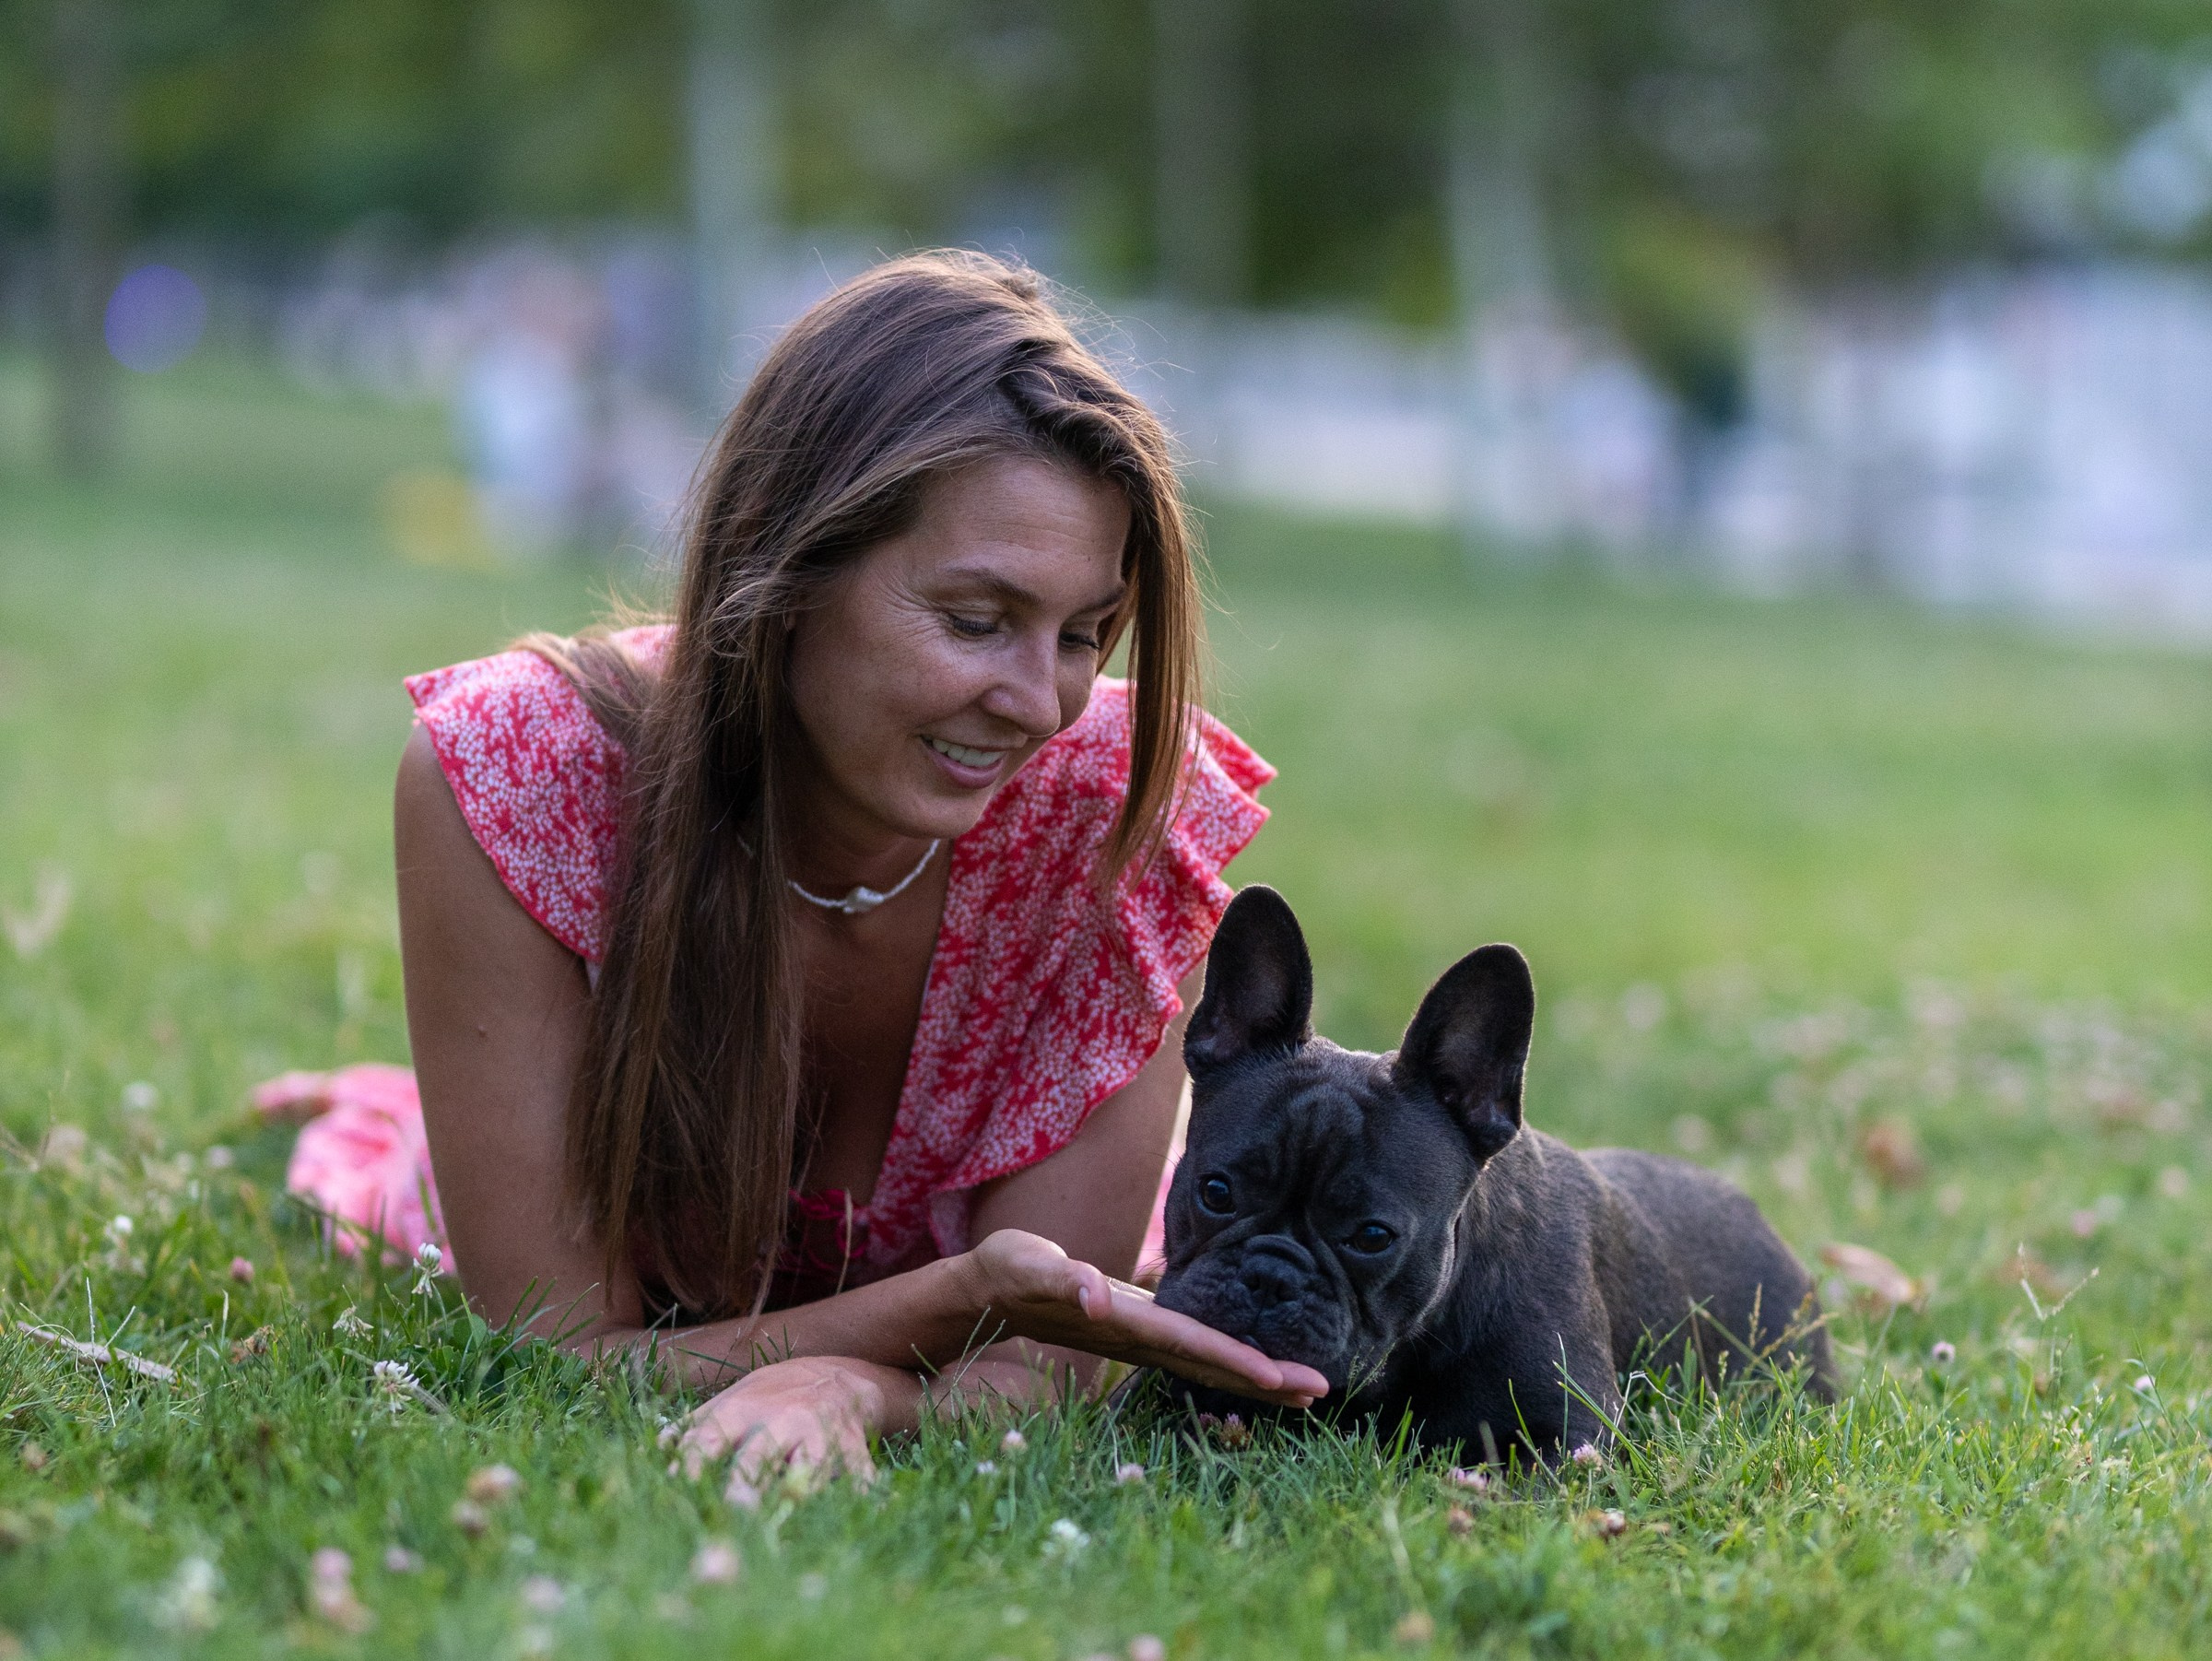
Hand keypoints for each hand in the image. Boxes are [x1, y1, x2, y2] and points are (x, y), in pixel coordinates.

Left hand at [676, 1357, 882, 1500]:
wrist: (835, 1374)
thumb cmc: (771, 1396)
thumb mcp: (731, 1399)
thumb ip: (695, 1425)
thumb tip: (656, 1447)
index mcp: (743, 1409)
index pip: (710, 1438)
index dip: (692, 1462)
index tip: (676, 1486)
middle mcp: (781, 1419)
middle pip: (757, 1456)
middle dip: (744, 1483)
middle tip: (732, 1509)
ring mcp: (818, 1434)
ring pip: (808, 1470)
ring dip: (799, 1496)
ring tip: (786, 1524)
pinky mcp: (852, 1448)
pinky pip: (858, 1476)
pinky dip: (864, 1494)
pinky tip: (874, 1509)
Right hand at [961, 1229, 1327, 1407]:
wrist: (988, 1291)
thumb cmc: (1009, 1272)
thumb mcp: (1029, 1267)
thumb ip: (1062, 1280)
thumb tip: (1095, 1298)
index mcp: (1124, 1323)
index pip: (1190, 1345)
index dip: (1234, 1361)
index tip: (1278, 1378)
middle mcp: (1138, 1338)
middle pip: (1210, 1363)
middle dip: (1265, 1379)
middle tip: (1322, 1390)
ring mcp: (1140, 1339)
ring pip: (1207, 1364)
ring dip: (1256, 1377)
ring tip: (1307, 1391)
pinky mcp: (1137, 1332)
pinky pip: (1193, 1353)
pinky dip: (1230, 1363)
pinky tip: (1257, 1371)